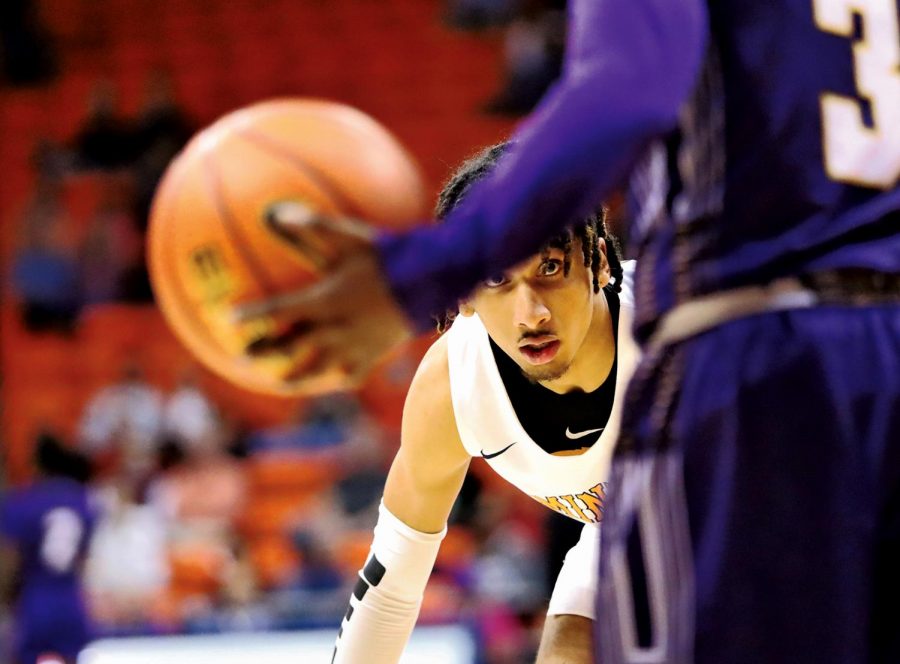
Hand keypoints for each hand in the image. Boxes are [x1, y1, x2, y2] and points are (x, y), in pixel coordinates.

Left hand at [232, 203, 413, 392]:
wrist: (428, 285)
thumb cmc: (388, 258)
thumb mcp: (350, 237)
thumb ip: (314, 226)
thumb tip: (278, 212)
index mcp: (324, 301)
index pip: (279, 311)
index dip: (253, 316)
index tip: (230, 320)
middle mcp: (334, 328)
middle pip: (292, 346)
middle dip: (267, 351)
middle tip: (245, 356)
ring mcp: (353, 345)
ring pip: (318, 368)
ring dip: (297, 376)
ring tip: (281, 382)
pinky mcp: (373, 354)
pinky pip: (353, 373)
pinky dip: (340, 377)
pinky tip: (333, 379)